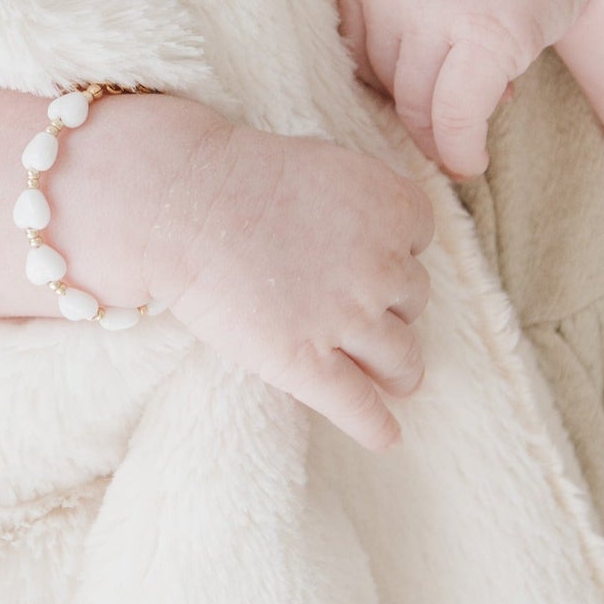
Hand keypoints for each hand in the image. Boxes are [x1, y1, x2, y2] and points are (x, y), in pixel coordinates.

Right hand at [144, 116, 434, 452]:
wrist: (184, 203)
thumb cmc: (242, 176)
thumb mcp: (327, 168)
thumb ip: (362, 206)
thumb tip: (378, 241)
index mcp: (393, 208)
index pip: (419, 241)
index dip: (393, 251)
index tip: (368, 257)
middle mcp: (384, 266)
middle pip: (413, 300)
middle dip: (391, 306)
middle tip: (362, 310)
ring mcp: (349, 319)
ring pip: (402, 359)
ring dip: (399, 369)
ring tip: (393, 379)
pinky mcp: (308, 363)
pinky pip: (358, 406)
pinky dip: (376, 425)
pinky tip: (385, 435)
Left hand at [336, 0, 598, 178]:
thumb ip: (393, 17)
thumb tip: (394, 110)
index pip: (355, 55)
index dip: (387, 86)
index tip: (419, 98)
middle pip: (384, 83)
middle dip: (418, 111)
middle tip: (451, 121)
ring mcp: (434, 8)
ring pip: (416, 106)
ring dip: (441, 138)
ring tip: (466, 138)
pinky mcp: (485, 34)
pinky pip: (456, 118)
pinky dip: (461, 150)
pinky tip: (474, 161)